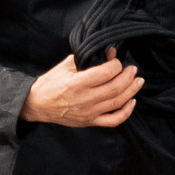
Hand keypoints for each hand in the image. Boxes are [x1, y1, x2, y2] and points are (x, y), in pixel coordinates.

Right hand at [20, 46, 142, 129]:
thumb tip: (108, 52)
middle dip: (128, 76)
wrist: (37, 105)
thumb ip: (86, 58)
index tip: (116, 59)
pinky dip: (126, 112)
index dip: (115, 65)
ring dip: (131, 91)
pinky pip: (113, 120)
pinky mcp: (90, 122)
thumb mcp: (65, 66)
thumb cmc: (50, 83)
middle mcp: (85, 99)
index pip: (105, 73)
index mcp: (77, 84)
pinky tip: (132, 102)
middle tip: (133, 69)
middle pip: (115, 88)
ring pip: (117, 103)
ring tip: (138, 81)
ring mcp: (88, 113)